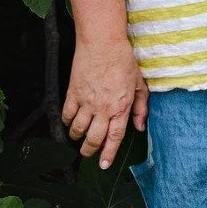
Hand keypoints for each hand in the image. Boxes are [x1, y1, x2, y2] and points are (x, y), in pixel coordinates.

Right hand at [62, 37, 148, 168]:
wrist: (102, 42)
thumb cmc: (123, 59)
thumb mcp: (139, 83)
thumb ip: (141, 107)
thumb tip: (141, 126)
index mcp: (120, 107)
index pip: (114, 137)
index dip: (109, 154)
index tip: (104, 165)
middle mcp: (102, 108)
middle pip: (93, 139)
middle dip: (90, 151)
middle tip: (88, 153)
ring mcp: (86, 102)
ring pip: (77, 130)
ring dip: (77, 137)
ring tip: (79, 137)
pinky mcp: (72, 93)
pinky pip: (66, 115)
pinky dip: (66, 121)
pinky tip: (70, 120)